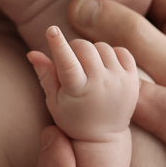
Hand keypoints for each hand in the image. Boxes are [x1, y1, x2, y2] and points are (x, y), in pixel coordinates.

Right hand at [27, 26, 137, 141]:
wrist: (104, 136)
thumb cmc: (72, 117)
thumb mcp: (53, 100)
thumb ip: (45, 75)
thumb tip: (32, 53)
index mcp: (78, 91)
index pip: (67, 63)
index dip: (58, 45)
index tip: (51, 30)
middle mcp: (101, 84)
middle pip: (85, 47)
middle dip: (74, 47)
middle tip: (71, 59)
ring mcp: (120, 81)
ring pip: (103, 47)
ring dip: (92, 51)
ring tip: (88, 67)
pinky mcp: (133, 79)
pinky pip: (122, 51)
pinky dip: (111, 53)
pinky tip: (104, 66)